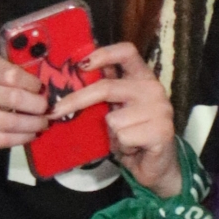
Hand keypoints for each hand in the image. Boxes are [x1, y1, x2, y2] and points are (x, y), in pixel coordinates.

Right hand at [0, 52, 44, 158]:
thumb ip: (20, 78)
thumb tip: (48, 91)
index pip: (11, 74)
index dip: (32, 83)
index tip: (42, 89)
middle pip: (12, 98)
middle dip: (36, 105)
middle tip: (47, 110)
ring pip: (8, 122)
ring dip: (32, 124)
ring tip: (42, 124)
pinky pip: (0, 140)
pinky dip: (21, 138)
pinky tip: (30, 135)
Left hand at [70, 44, 180, 194]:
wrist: (157, 166)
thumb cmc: (133, 135)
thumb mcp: (116, 109)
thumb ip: (104, 92)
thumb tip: (74, 76)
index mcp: (142, 77)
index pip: (126, 52)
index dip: (103, 54)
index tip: (80, 65)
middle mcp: (153, 89)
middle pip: (107, 87)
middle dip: (77, 100)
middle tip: (56, 111)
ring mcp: (160, 109)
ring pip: (113, 119)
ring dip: (112, 134)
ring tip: (124, 138)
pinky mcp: (161, 130)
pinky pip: (124, 137)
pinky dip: (122, 147)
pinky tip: (134, 148)